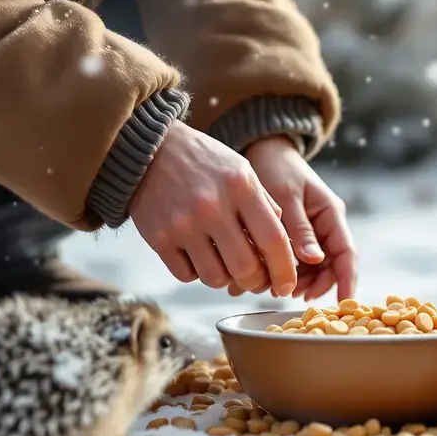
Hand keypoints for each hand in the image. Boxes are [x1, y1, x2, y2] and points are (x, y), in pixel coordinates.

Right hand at [130, 121, 297, 296]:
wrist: (150, 148)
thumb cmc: (204, 162)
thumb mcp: (242, 170)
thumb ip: (265, 206)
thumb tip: (283, 247)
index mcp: (241, 187)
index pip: (274, 241)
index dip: (285, 271)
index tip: (287, 287)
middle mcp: (212, 206)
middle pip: (245, 268)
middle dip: (256, 282)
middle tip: (256, 280)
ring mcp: (183, 224)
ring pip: (215, 278)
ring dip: (225, 278)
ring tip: (224, 261)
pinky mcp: (159, 238)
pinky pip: (187, 276)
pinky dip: (196, 273)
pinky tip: (198, 255)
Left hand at [241, 136, 356, 300]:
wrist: (262, 151)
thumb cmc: (276, 167)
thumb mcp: (286, 196)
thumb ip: (299, 228)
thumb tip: (314, 260)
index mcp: (331, 214)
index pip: (346, 254)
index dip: (346, 281)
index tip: (343, 305)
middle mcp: (325, 226)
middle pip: (329, 267)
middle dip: (313, 285)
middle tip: (289, 293)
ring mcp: (310, 232)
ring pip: (310, 268)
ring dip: (295, 280)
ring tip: (272, 286)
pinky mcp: (294, 236)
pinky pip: (293, 260)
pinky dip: (281, 270)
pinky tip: (262, 277)